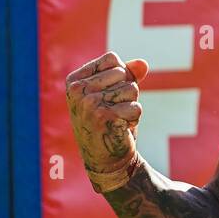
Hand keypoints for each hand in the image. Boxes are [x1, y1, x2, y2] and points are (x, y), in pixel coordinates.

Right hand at [65, 52, 148, 171]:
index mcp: (75, 80)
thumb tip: (143, 63)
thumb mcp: (115, 93)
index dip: (121, 75)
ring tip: (117, 118)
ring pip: (132, 89)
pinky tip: (120, 128)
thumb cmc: (110, 121)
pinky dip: (134, 118)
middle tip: (114, 110)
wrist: (105, 158)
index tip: (109, 94)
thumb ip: (128, 74)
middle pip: (123, 73)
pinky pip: (136, 107)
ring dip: (131, 105)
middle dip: (128, 92)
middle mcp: (77, 90)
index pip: (112, 59)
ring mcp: (89, 103)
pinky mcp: (104, 117)